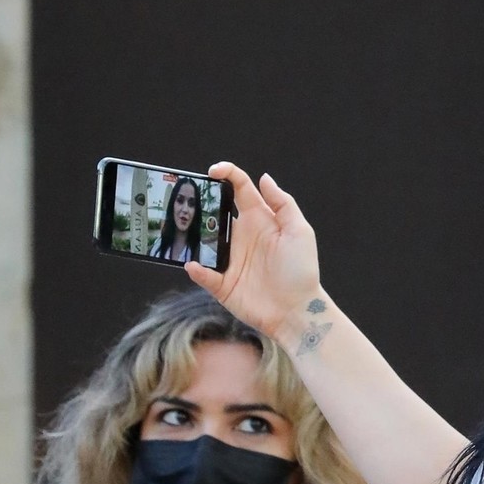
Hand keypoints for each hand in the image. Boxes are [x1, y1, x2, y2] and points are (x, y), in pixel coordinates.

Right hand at [185, 163, 324, 344]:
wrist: (298, 311)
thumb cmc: (302, 271)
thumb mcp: (300, 231)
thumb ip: (282, 203)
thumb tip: (264, 178)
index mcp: (259, 220)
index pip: (239, 190)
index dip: (226, 175)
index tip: (213, 172)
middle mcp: (241, 237)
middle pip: (215, 213)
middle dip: (201, 203)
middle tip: (189, 199)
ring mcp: (230, 260)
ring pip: (203, 242)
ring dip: (192, 235)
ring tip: (182, 229)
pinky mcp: (223, 284)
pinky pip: (204, 274)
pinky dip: (196, 270)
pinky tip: (194, 265)